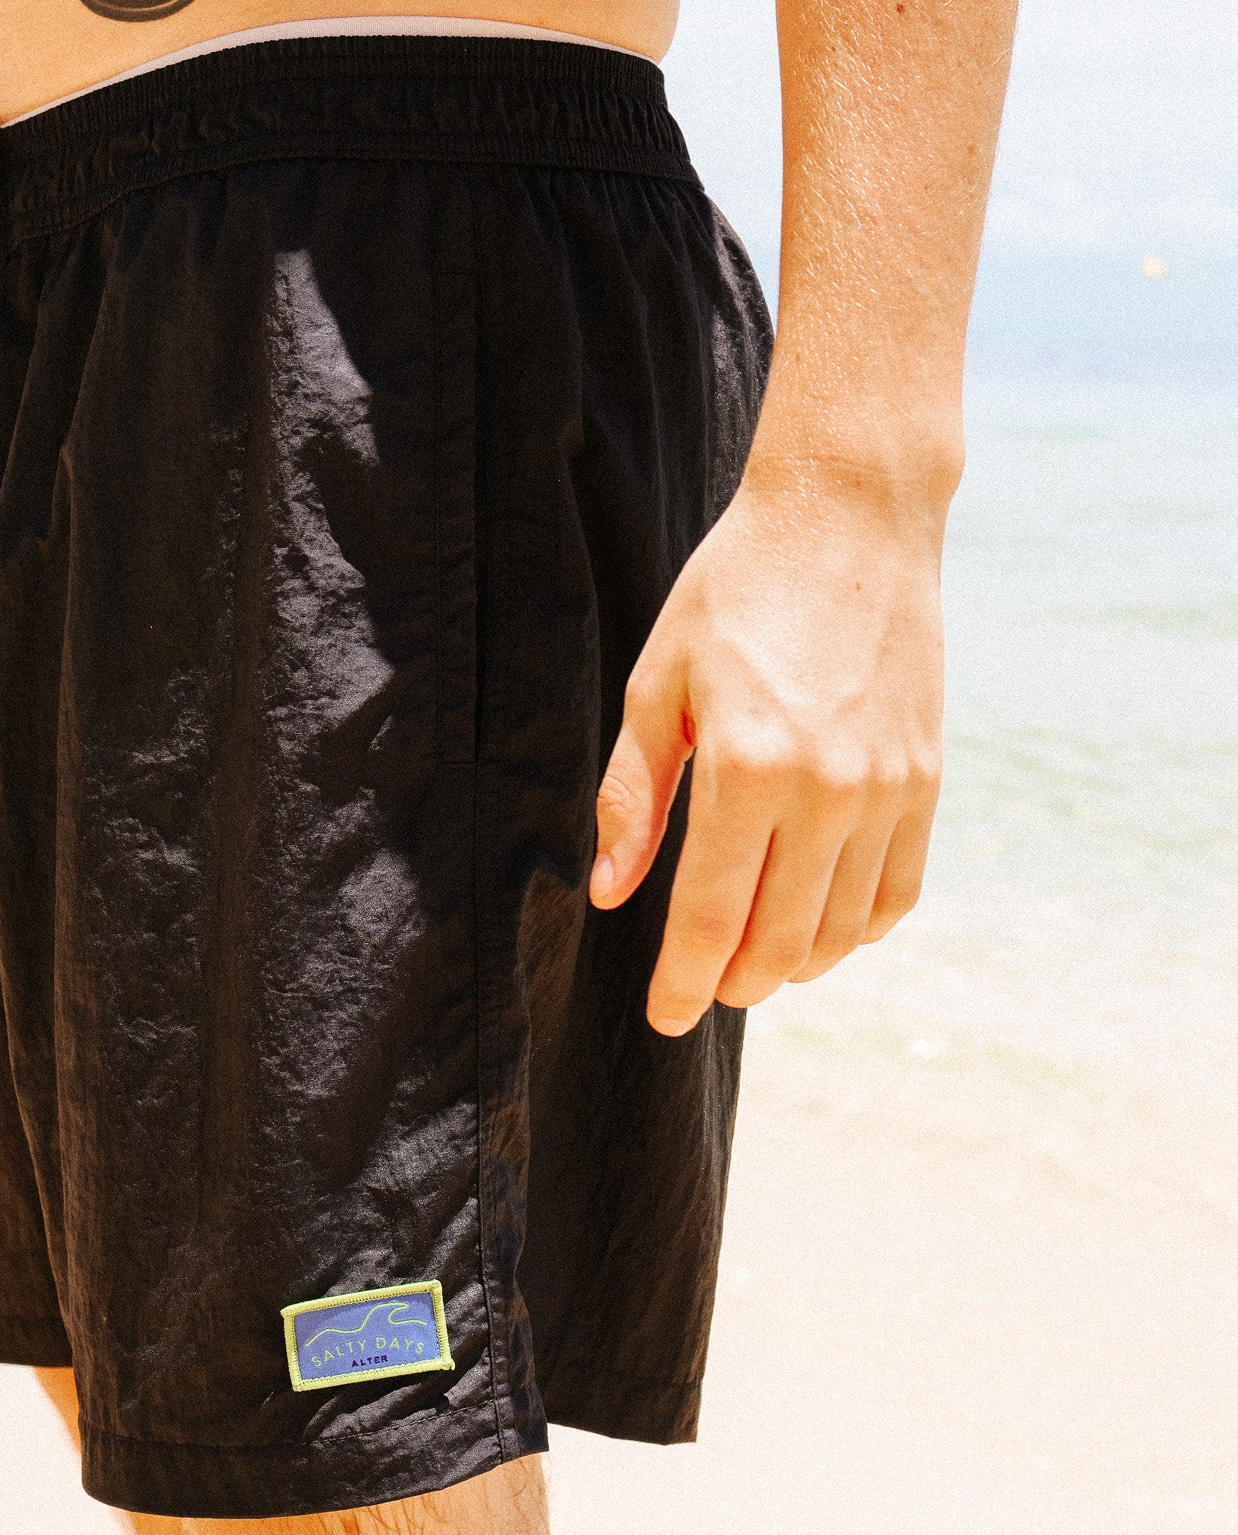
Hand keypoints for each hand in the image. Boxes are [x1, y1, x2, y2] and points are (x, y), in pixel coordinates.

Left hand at [590, 466, 945, 1034]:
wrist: (850, 517)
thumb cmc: (734, 593)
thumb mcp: (657, 686)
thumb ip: (633, 797)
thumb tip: (610, 892)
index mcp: (746, 768)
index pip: (708, 918)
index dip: (681, 983)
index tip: (664, 1017)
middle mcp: (826, 790)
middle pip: (779, 943)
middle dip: (734, 983)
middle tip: (705, 988)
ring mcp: (887, 789)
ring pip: (842, 931)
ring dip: (797, 966)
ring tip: (757, 962)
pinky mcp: (925, 779)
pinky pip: (897, 892)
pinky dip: (857, 929)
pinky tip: (822, 925)